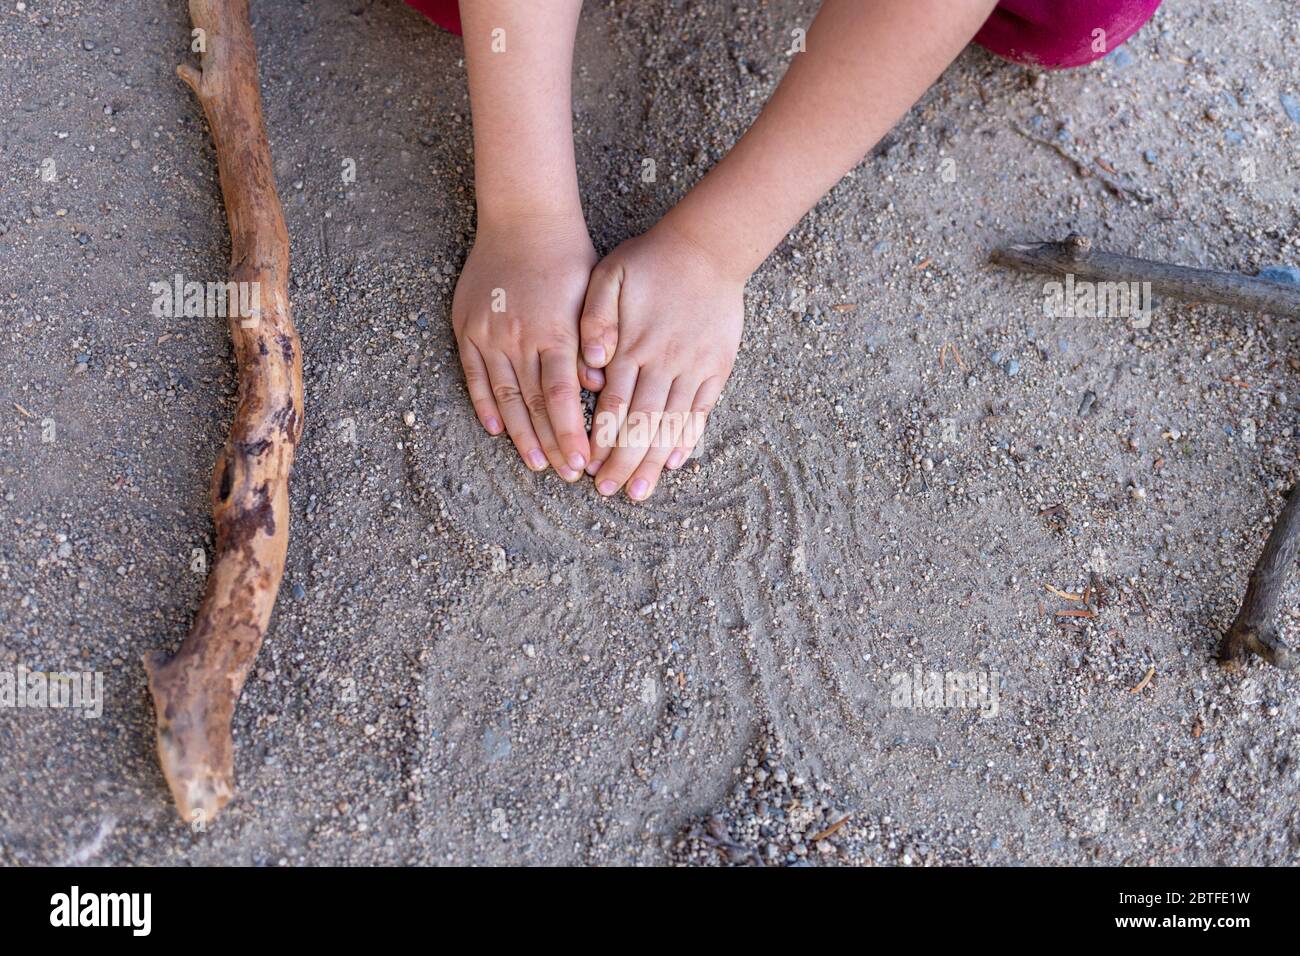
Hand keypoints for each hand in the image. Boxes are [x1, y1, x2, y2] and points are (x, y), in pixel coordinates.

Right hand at [452, 216, 595, 480]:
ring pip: (504, 396)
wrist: (522, 218)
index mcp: (554, 330)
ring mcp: (489, 334)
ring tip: (535, 463)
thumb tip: (599, 390)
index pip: (562, 396)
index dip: (571, 432)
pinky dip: (484, 405)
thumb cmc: (568, 256)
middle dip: (551, 443)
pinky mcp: (467, 327)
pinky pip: (474, 375)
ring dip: (520, 435)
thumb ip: (594, 343)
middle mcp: (519, 337)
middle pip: (533, 404)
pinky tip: (496, 430)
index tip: (582, 461)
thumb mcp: (593, 296)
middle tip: (566, 474)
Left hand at [579, 223, 744, 499]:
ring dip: (654, 460)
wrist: (708, 247)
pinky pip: (701, 410)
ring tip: (641, 490)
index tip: (588, 468)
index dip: (601, 441)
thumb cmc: (650, 262)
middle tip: (609, 491)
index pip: (613, 406)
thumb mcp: (608, 277)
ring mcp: (693, 367)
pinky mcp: (716, 366)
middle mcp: (663, 363)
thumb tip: (591, 364)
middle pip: (641, 424)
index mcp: (631, 347)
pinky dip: (688, 437)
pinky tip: (676, 460)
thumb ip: (594, 320)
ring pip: (670, 424)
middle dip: (623, 462)